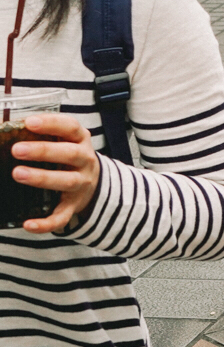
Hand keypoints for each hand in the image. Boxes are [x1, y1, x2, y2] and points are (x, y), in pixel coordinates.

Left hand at [12, 112, 100, 234]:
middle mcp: (84, 161)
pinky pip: (62, 216)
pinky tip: (28, 224)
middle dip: (43, 151)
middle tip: (16, 150)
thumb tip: (2, 128)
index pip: (70, 128)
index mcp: (80, 141)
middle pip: (70, 154)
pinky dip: (46, 223)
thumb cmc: (66, 158)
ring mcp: (81, 184)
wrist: (92, 183)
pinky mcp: (73, 206)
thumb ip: (39, 135)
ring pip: (66, 181)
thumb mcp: (62, 141)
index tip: (29, 122)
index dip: (51, 124)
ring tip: (17, 173)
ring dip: (42, 177)